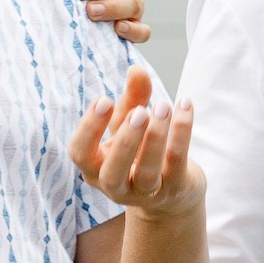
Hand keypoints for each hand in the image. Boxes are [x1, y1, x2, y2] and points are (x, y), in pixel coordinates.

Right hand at [72, 64, 202, 214]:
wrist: (172, 191)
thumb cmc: (141, 153)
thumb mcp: (130, 125)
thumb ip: (132, 98)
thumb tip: (137, 69)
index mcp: (95, 167)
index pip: (79, 154)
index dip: (89, 128)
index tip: (105, 99)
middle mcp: (116, 186)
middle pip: (112, 172)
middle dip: (126, 141)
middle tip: (140, 111)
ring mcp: (146, 193)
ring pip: (147, 173)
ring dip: (156, 138)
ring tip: (163, 106)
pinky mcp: (174, 190)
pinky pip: (177, 163)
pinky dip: (181, 134)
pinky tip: (184, 106)